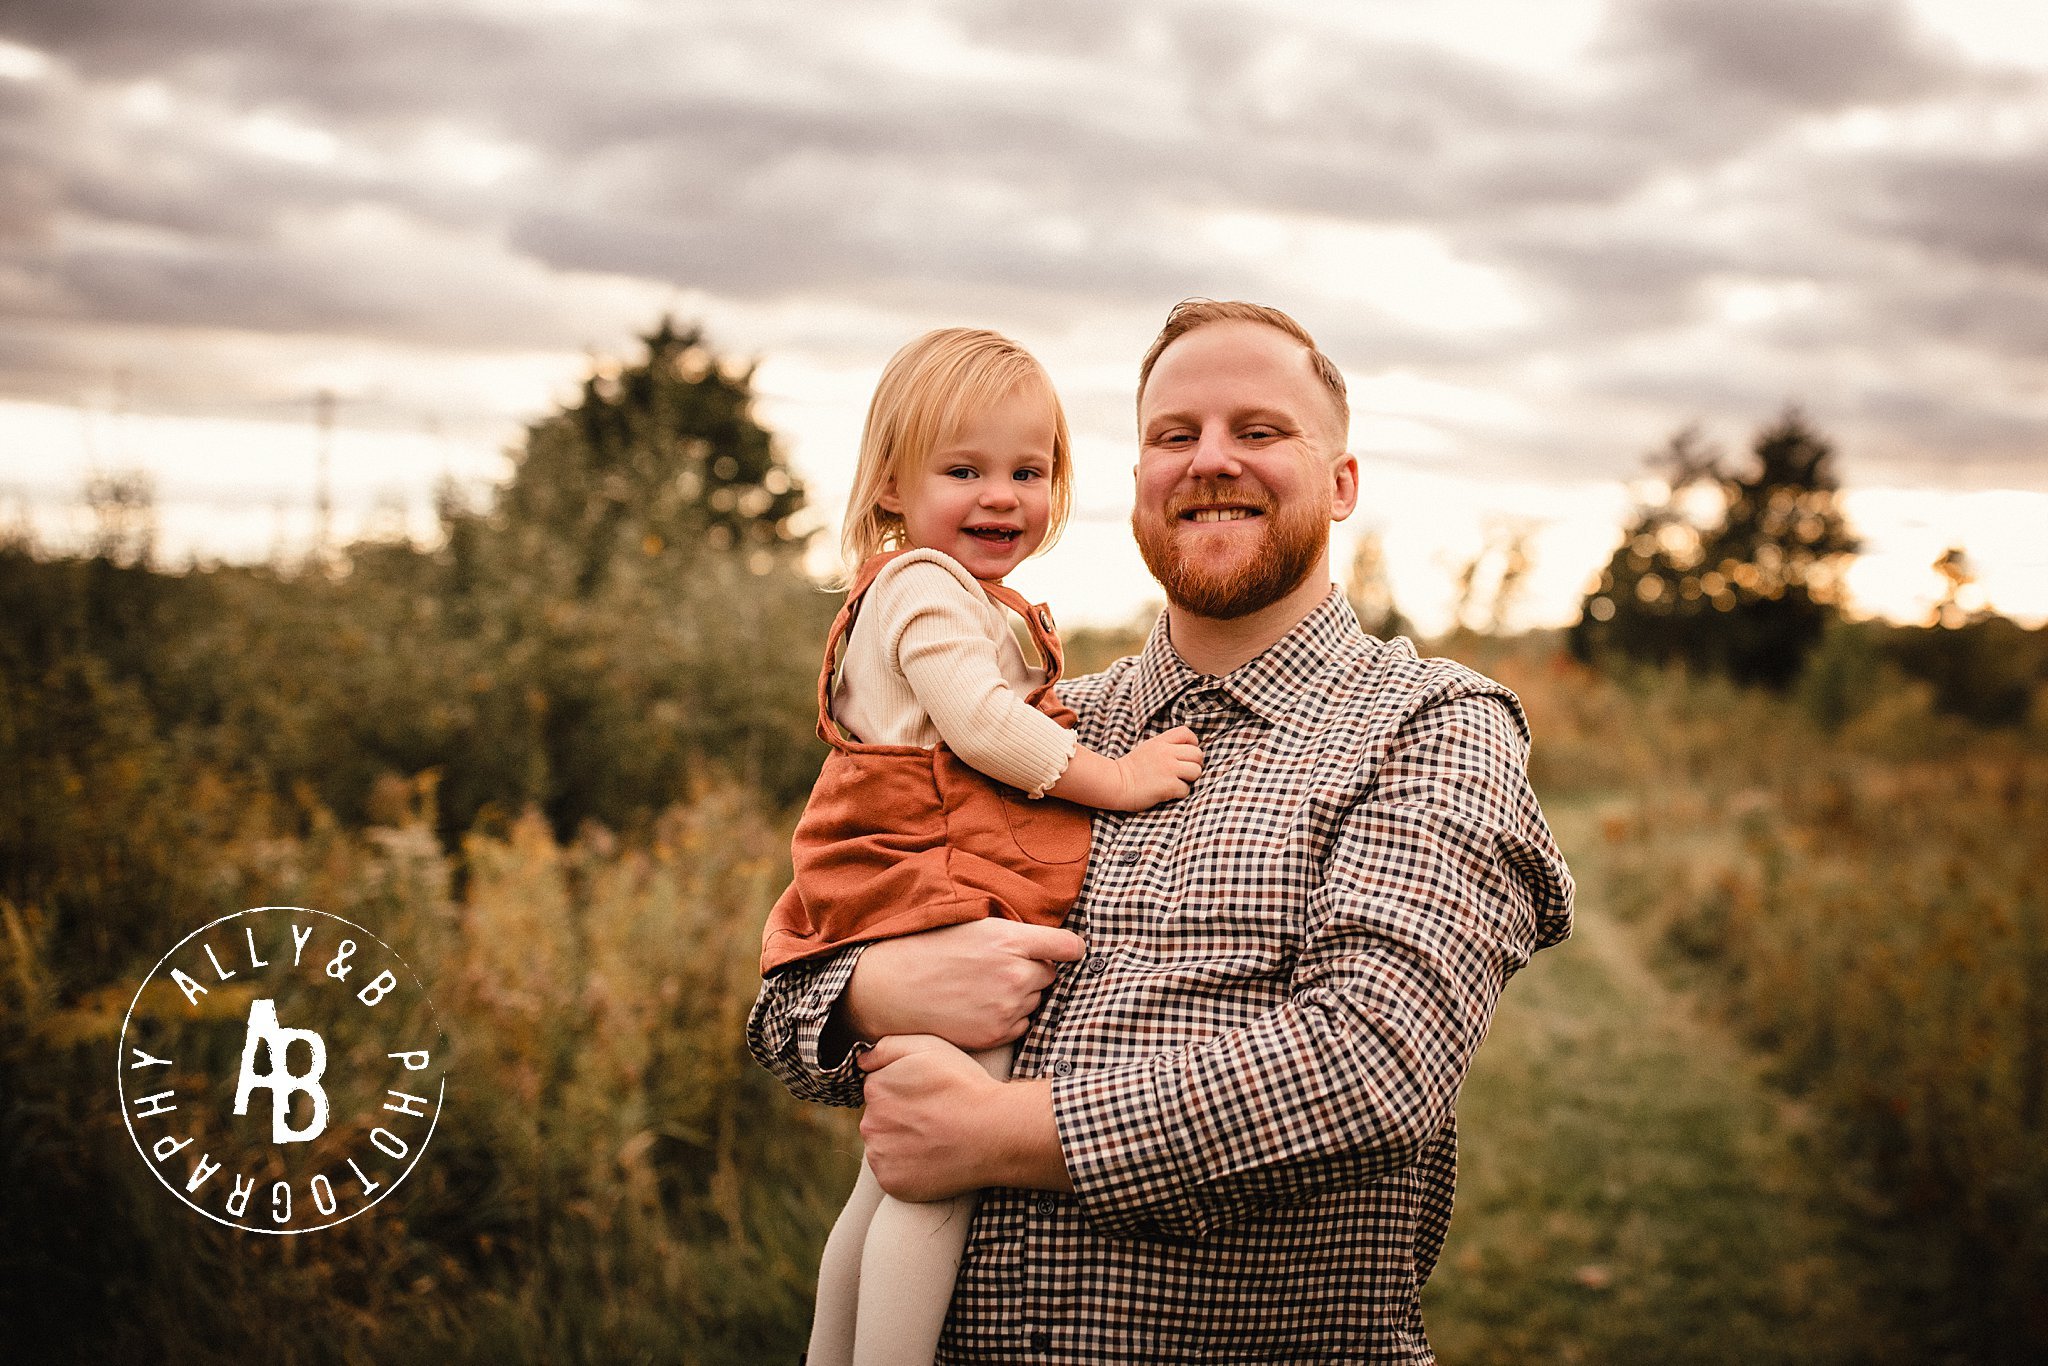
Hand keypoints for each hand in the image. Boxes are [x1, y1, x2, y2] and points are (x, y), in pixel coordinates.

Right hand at [839, 919, 1084, 1050]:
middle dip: (1033, 971)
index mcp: (1010, 940)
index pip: (1069, 946)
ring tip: (983, 988)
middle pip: (1050, 974)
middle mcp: (1015, 974)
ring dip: (1020, 995)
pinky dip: (1008, 1019)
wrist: (890, 988)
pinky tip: (980, 1008)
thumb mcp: (974, 924)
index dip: (1069, 949)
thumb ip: (1014, 933)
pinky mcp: (996, 1034)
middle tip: (999, 968)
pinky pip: (1021, 1025)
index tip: (1065, 951)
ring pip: (1035, 1001)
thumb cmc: (929, 949)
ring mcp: (1007, 1007)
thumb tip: (1048, 941)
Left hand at [857, 1036, 1071, 1200]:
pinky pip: (893, 1174)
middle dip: (900, 1119)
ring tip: (936, 1141)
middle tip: (935, 1120)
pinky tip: (933, 1160)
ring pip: (884, 1148)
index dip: (906, 1093)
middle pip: (879, 1120)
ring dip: (902, 1145)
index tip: (930, 1098)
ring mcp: (879, 1156)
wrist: (994, 1132)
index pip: (879, 1090)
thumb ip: (887, 1047)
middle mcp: (869, 1123)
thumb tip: (862, 1062)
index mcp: (875, 1089)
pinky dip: (908, 1170)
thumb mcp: (929, 1046)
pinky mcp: (891, 1183)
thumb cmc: (964, 1086)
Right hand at [1114, 725, 1202, 809]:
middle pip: (1197, 754)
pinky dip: (1179, 793)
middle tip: (1184, 772)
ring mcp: (1169, 769)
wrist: (1115, 784)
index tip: (1186, 754)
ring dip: (1189, 779)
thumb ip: (1166, 746)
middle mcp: (1166, 753)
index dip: (1192, 743)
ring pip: (1196, 771)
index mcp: (1161, 742)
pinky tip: (1168, 792)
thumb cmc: (1131, 769)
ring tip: (1176, 782)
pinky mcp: (1169, 786)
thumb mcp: (1148, 748)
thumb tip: (1187, 750)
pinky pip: (1186, 789)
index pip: (1187, 733)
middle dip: (1194, 764)